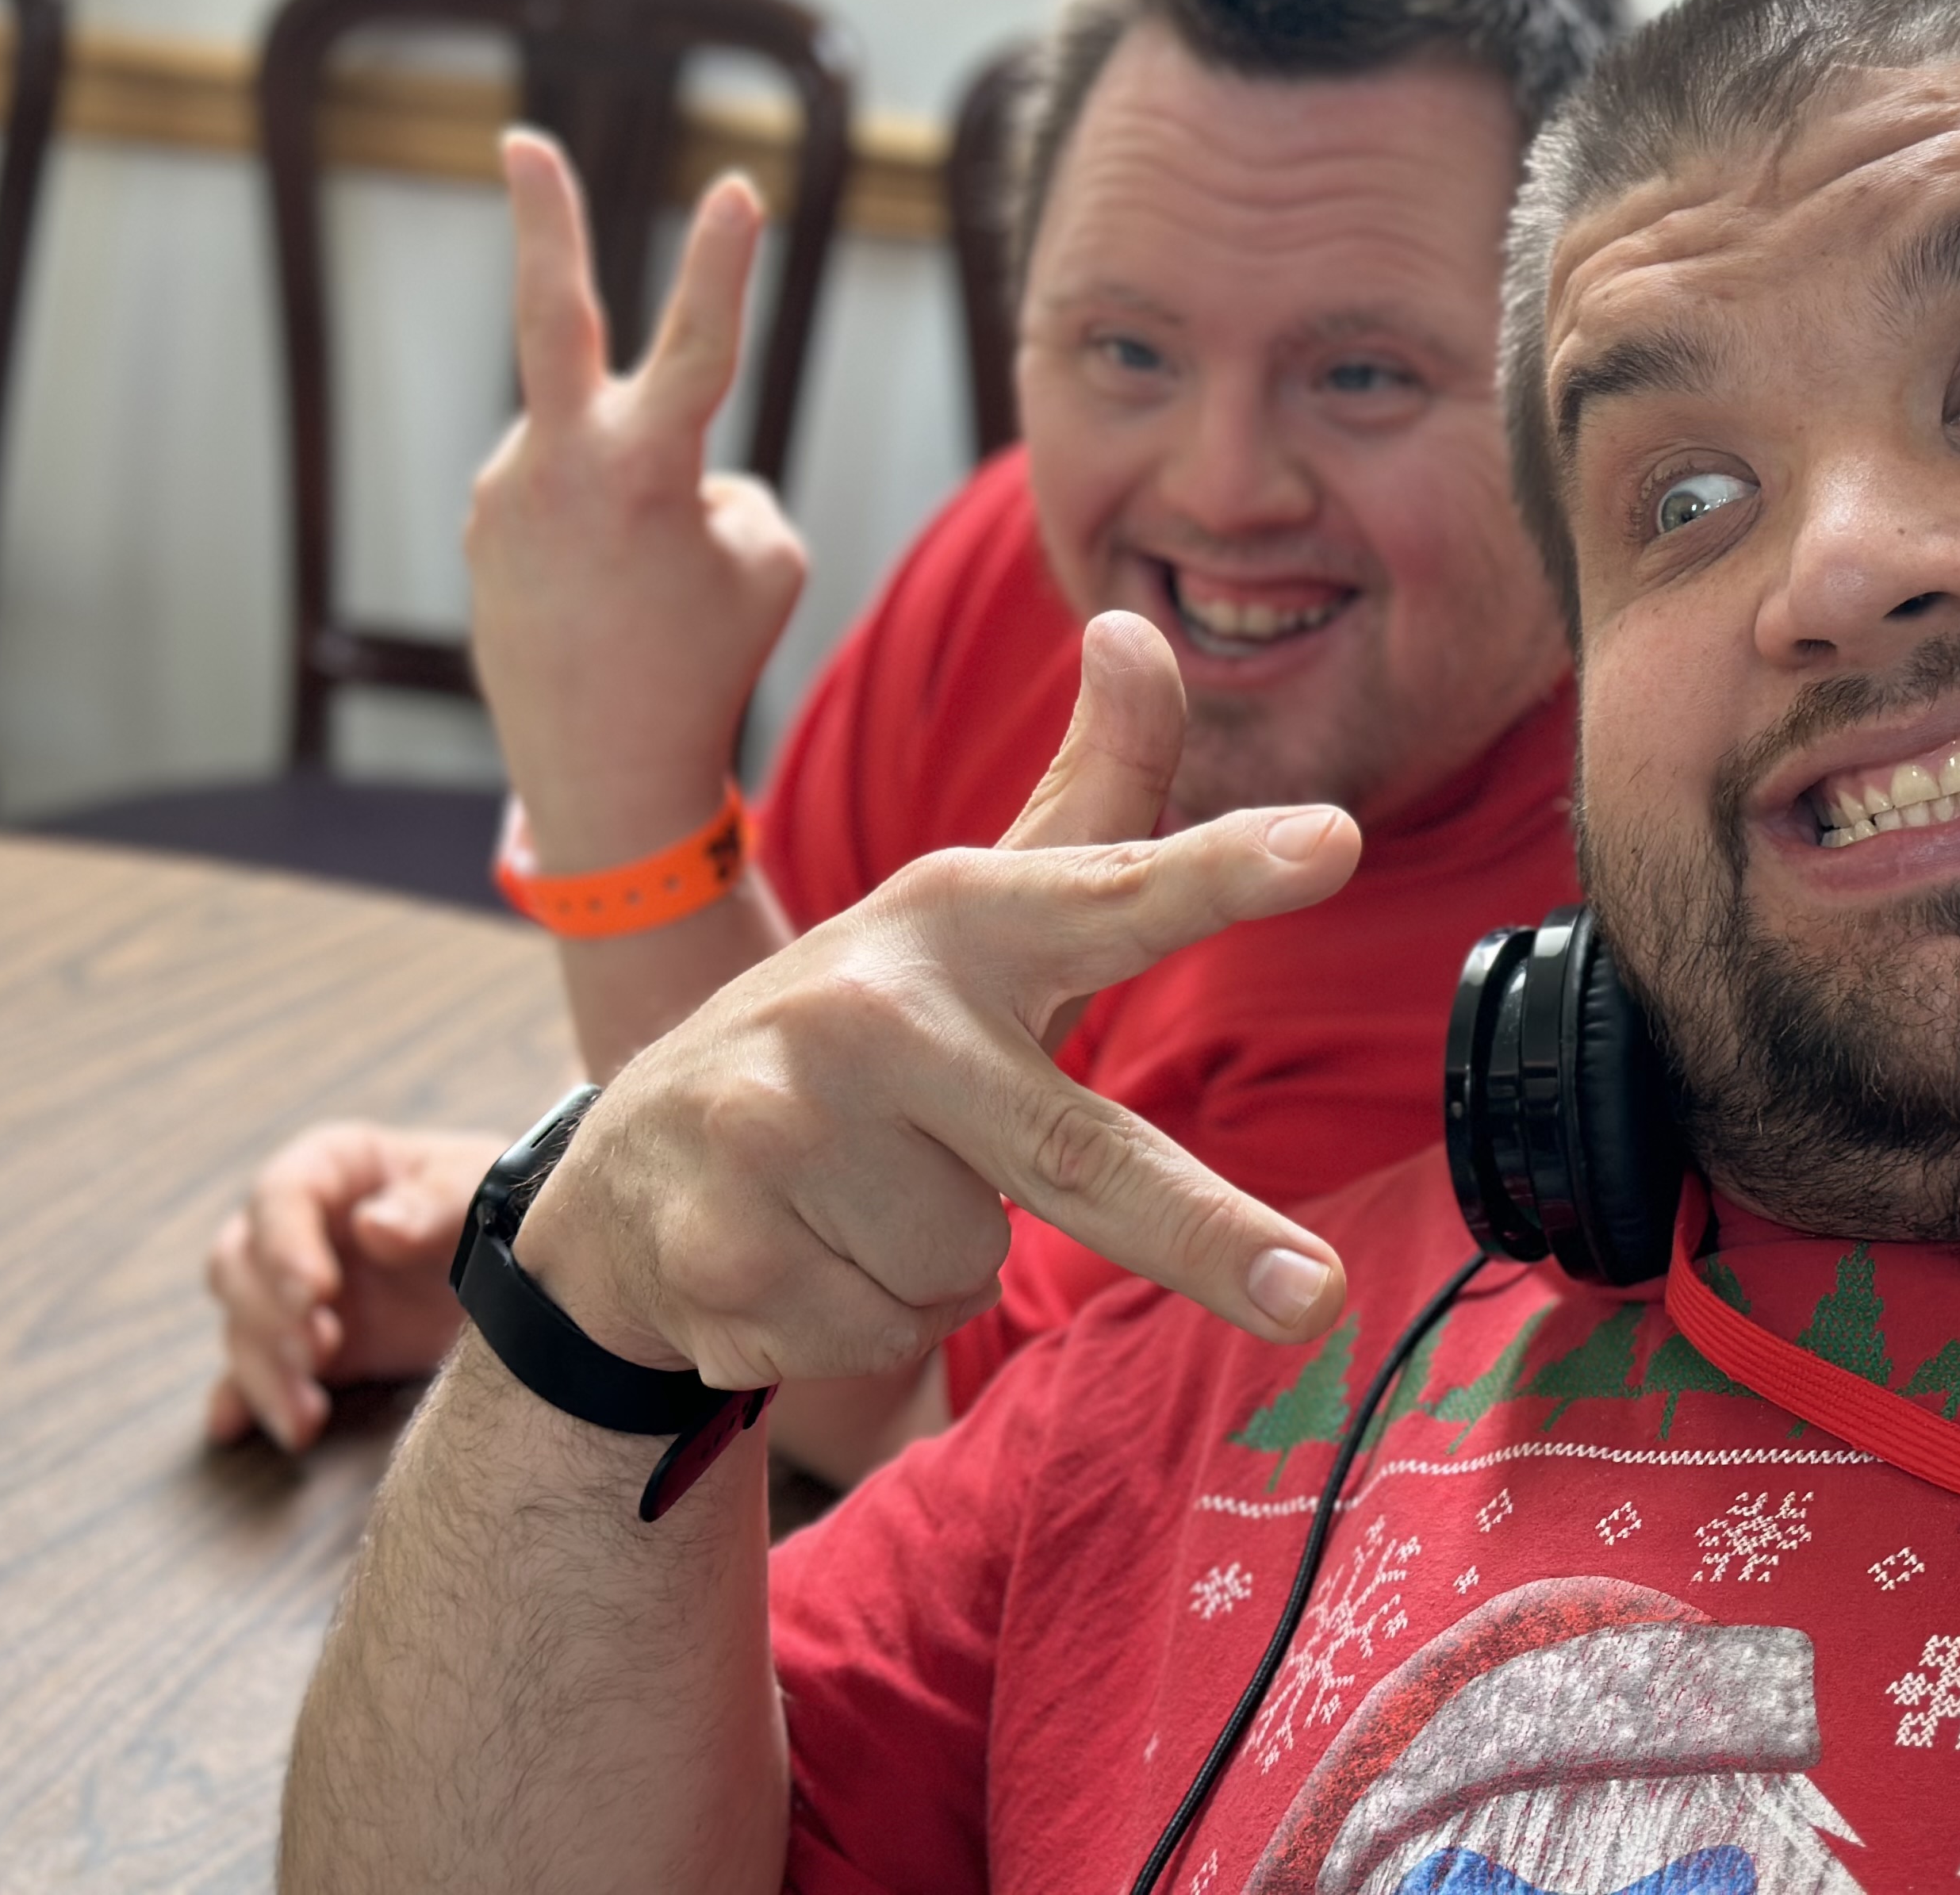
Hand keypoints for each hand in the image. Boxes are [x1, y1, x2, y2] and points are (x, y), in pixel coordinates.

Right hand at [204, 1124, 506, 1449]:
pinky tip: (235, 1430)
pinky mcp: (299, 1347)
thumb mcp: (477, 1187)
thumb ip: (433, 1202)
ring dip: (266, 1374)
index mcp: (333, 1167)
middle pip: (239, 1265)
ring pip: (244, 1328)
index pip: (282, 1196)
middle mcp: (295, 1227)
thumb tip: (373, 1228)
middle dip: (270, 1313)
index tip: (317, 1291)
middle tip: (321, 1349)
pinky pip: (252, 1376)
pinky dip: (244, 1402)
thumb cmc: (492, 1200)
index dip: (287, 1244)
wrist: (519, 1260)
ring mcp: (290, 1290)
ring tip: (306, 1419)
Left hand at [466, 131, 806, 872]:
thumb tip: (676, 471)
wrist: (599, 772)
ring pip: (604, 453)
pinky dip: (604, 538)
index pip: (700, 341)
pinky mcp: (484, 528)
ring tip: (642, 599)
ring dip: (638, 503)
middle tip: (523, 142)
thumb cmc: (704, 664)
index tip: (737, 186)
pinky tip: (605, 605)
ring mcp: (506, 492)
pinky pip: (569, 500)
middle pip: (551, 315)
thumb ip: (730, 485)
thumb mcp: (767, 564)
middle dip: (544, 220)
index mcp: (641, 468)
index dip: (724, 260)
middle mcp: (557, 463)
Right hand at [512, 613, 1361, 1386]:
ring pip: (969, 1264)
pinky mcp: (726, 1247)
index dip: (1224, 864)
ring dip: (930, 1261)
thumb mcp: (977, 916)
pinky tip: (787, 1255)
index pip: (1111, 887)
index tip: (1335, 840)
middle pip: (1075, 1149)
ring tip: (852, 1198)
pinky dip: (853, 1320)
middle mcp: (871, 1010)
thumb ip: (1092, 795)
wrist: (624, 1175)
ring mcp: (785, 1126)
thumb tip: (1138, 626)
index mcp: (961, 923)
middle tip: (1315, 1297)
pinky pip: (884, 1333)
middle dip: (1208, 1233)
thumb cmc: (862, 1038)